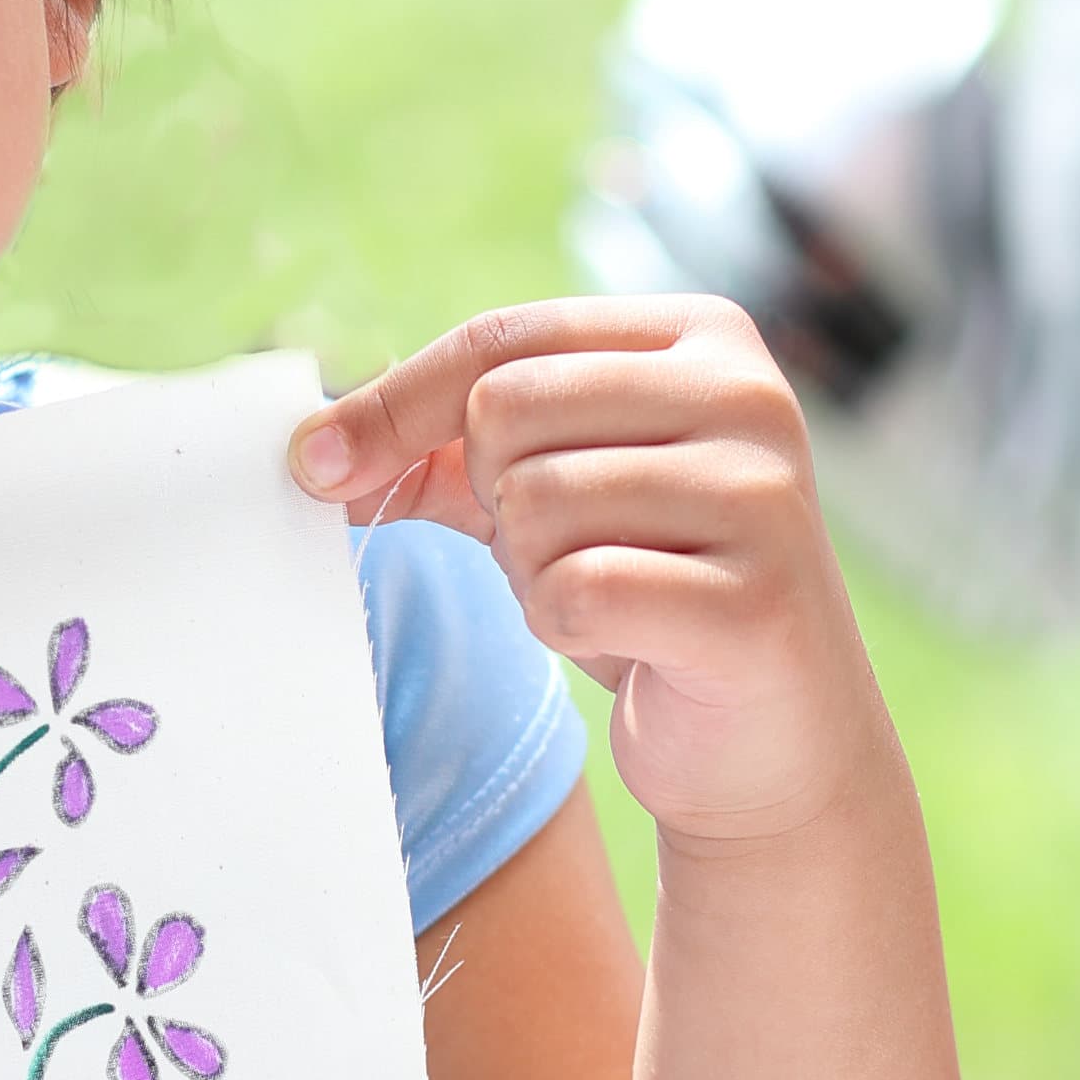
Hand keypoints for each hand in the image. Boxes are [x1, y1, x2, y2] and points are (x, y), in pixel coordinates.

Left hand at [291, 295, 881, 846]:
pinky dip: (567, 627)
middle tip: (557, 551)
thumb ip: (443, 448)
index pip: (505, 337)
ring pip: (535, 503)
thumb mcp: (547, 493)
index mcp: (704, 338)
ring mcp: (764, 497)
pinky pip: (577, 591)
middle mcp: (750, 397)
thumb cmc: (646, 593)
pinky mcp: (755, 602)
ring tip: (606, 600)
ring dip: (534, 574)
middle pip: (507, 409)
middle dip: (493, 500)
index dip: (396, 401)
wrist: (765, 742)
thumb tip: (313, 451)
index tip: (313, 463)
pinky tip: (626, 643)